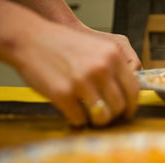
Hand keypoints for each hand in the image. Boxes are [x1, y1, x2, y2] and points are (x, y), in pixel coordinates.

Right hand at [14, 21, 139, 126]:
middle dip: (113, 115)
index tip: (127, 112)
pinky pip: (80, 119)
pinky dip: (76, 119)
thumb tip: (127, 96)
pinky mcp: (63, 94)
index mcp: (113, 57)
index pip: (134, 90)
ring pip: (103, 117)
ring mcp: (82, 82)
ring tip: (89, 115)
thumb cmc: (64, 46)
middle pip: (119, 106)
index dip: (132, 106)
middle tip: (104, 115)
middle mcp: (101, 69)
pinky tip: (71, 110)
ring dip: (97, 121)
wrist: (30, 39)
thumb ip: (115, 69)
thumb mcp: (98, 49)